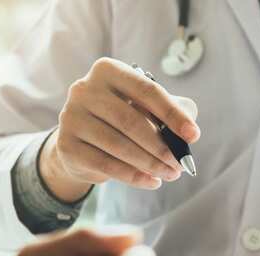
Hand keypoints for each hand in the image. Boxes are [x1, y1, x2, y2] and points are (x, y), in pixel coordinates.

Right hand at [40, 57, 200, 201]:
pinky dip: (134, 176)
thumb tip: (189, 131)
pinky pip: (106, 165)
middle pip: (131, 121)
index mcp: (107, 70)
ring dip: (151, 164)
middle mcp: (84, 89)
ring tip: (170, 174)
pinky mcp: (66, 145)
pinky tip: (152, 182)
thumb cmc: (118, 119)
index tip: (193, 135)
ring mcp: (71, 117)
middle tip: (180, 163)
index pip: (146, 90)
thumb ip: (170, 110)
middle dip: (162, 146)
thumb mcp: (144, 107)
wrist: (80, 142)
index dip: (173, 114)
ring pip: (119, 145)